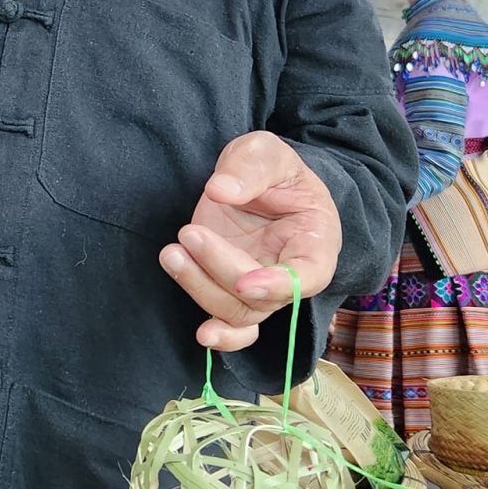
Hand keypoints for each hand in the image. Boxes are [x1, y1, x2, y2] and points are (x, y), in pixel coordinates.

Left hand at [158, 131, 341, 352]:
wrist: (256, 180)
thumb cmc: (272, 169)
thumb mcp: (265, 151)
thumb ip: (248, 167)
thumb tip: (219, 192)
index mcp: (316, 239)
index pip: (309, 275)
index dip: (279, 285)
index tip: (244, 282)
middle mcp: (291, 272)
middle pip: (263, 297)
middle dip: (221, 269)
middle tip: (190, 233)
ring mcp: (259, 285)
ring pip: (239, 313)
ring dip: (201, 289)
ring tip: (172, 253)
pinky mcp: (230, 289)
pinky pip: (233, 326)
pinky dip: (221, 337)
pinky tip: (202, 334)